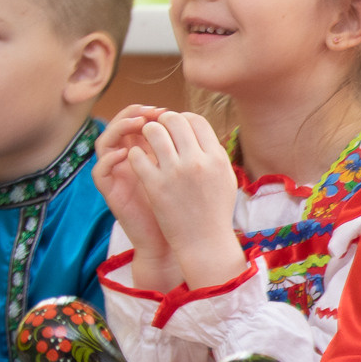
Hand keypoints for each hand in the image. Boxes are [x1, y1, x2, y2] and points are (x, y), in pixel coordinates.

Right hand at [95, 106, 174, 287]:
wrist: (177, 240)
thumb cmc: (186, 207)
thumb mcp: (189, 175)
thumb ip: (188, 153)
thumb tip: (200, 128)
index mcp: (146, 153)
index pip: (142, 122)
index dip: (154, 113)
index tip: (173, 111)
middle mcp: (127, 159)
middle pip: (121, 126)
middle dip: (136, 114)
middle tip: (155, 112)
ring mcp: (116, 174)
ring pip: (105, 142)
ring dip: (120, 128)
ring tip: (140, 124)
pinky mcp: (109, 191)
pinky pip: (99, 170)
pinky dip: (109, 159)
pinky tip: (126, 153)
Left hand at [130, 110, 244, 290]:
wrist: (204, 242)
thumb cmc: (215, 211)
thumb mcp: (225, 179)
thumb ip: (214, 154)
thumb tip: (199, 133)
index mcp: (216, 157)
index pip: (195, 120)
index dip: (182, 118)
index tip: (175, 128)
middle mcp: (197, 161)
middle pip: (174, 120)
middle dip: (162, 122)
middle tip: (157, 131)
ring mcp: (175, 173)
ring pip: (153, 132)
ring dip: (147, 133)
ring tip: (146, 143)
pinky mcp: (155, 186)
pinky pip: (138, 156)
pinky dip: (135, 155)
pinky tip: (139, 162)